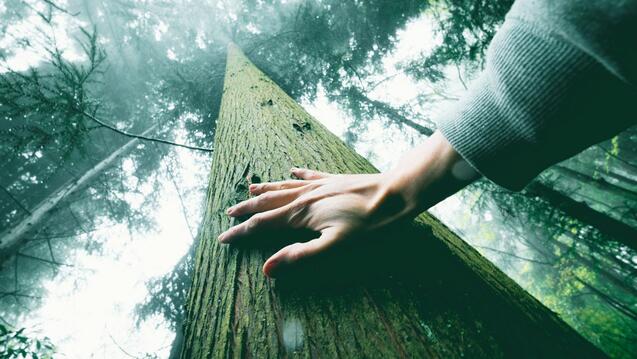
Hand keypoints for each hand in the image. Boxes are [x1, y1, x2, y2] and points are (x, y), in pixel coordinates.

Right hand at [218, 131, 478, 277]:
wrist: (394, 194)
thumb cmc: (367, 224)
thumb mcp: (334, 246)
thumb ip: (300, 256)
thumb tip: (267, 268)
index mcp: (301, 214)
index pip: (262, 225)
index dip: (241, 232)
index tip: (223, 238)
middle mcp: (304, 196)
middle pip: (268, 203)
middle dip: (247, 210)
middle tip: (228, 213)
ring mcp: (319, 185)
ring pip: (284, 186)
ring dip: (265, 190)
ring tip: (250, 190)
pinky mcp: (333, 179)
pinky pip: (308, 175)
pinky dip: (296, 174)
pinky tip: (292, 170)